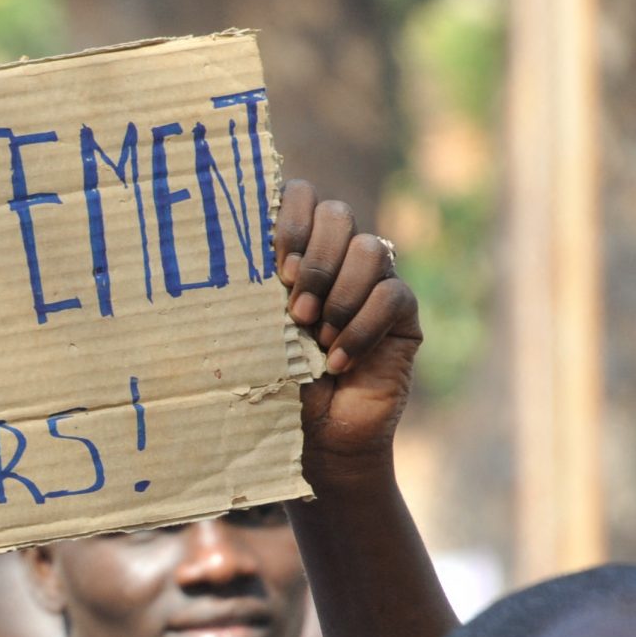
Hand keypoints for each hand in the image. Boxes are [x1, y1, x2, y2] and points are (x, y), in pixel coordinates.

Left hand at [275, 179, 420, 491]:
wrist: (316, 440)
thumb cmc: (274, 386)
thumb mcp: (254, 335)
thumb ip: (253, 293)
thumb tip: (232, 259)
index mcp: (296, 253)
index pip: (301, 196)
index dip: (291, 218)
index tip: (274, 266)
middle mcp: (338, 260)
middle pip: (338, 214)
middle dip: (315, 259)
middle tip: (293, 310)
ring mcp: (374, 282)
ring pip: (370, 249)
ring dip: (338, 295)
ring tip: (313, 338)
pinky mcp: (403, 315)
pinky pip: (393, 296)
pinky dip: (361, 328)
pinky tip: (338, 361)